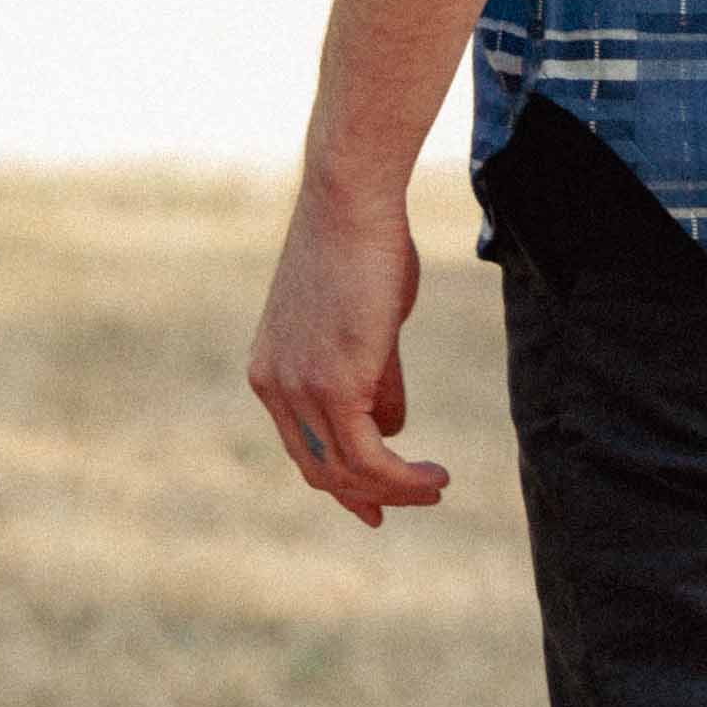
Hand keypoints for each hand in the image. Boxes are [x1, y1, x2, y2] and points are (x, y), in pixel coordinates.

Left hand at [247, 182, 450, 527]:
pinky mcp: (335, 388)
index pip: (300, 444)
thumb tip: (391, 424)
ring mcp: (300, 390)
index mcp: (270, 368)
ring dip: (395, 489)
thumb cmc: (366, 244)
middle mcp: (274, 386)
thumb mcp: (365, 320)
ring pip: (347, 471)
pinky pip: (370, 459)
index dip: (338, 478)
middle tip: (407, 505)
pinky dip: (403, 478)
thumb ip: (372, 373)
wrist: (352, 201)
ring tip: (436, 486)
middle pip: (318, 467)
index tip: (371, 501)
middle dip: (364, 495)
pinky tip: (433, 477)